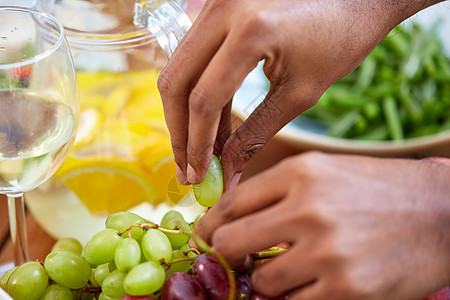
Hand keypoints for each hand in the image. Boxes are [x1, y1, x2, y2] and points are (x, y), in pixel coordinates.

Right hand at [158, 0, 441, 187]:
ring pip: (179, 69)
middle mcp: (224, 10)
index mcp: (251, 32)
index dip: (196, 144)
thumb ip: (255, 134)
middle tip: (187, 169)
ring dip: (185, 114)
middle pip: (176, 82)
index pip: (204, 99)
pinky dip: (199, 92)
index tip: (197, 176)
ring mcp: (216, 3)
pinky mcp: (217, 7)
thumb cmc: (341, 39)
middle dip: (179, 132)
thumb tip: (227, 173)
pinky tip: (211, 125)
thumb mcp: (300, 93)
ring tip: (200, 152)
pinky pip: (194, 57)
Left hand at [194, 152, 449, 299]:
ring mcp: (326, 251)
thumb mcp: (323, 172)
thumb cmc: (375, 189)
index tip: (207, 235)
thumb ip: (275, 191)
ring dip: (267, 280)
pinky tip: (312, 283)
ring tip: (288, 269)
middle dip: (227, 254)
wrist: (440, 212)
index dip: (211, 223)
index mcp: (299, 173)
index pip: (231, 203)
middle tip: (237, 258)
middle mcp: (308, 208)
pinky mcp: (346, 289)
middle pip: (230, 242)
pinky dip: (295, 297)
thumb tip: (229, 217)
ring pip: (261, 281)